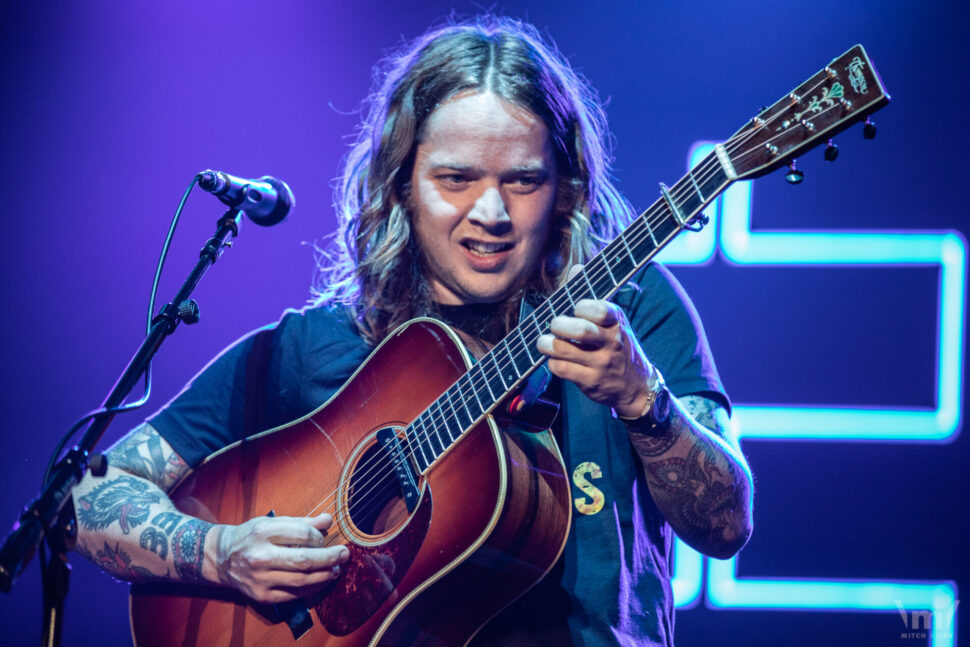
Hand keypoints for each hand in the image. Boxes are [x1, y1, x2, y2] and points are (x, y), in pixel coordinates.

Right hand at [212, 512, 348, 602]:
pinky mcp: (261, 596)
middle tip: (344, 554)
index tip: (323, 538)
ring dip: (325, 575)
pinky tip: (322, 580)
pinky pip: (294, 595)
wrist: (222, 557)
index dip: (319, 537)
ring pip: (302, 580)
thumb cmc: (252, 536)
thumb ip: (302, 522)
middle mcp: (260, 557)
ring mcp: (260, 579)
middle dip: (330, 558)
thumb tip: (328, 519)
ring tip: (337, 568)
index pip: (302, 535)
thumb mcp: (273, 522)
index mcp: (263, 533)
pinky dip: (312, 588)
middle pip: (304, 561)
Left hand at [537, 267, 657, 418]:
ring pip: (564, 349)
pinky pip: (561, 368)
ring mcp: (601, 363)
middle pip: (580, 330)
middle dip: (559, 324)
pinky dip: (552, 362)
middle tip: (554, 325)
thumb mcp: (612, 320)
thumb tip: (577, 268)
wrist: (636, 386)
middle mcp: (611, 342)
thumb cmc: (617, 345)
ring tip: (543, 342)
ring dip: (547, 344)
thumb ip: (592, 295)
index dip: (580, 306)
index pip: (598, 308)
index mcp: (616, 321)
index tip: (575, 309)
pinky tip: (556, 359)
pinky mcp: (591, 382)